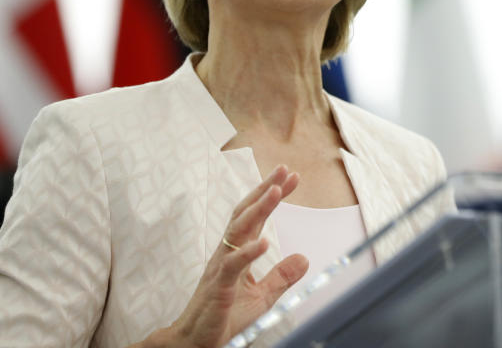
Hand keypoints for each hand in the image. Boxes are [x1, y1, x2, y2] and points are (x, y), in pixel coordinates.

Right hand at [151, 165, 308, 347]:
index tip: (292, 177)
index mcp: (237, 252)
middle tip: (284, 170)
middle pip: (245, 213)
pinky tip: (264, 242)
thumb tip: (305, 258)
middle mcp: (227, 253)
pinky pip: (231, 265)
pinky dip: (248, 252)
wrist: (196, 342)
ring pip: (238, 231)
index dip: (272, 195)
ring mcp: (221, 268)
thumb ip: (281, 276)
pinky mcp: (218, 287)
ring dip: (258, 210)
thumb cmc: (224, 317)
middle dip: (265, 190)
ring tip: (276, 192)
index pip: (256, 216)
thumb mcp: (262, 296)